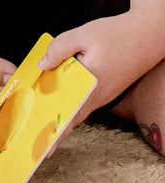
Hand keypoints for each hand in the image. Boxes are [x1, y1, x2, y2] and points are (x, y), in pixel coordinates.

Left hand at [39, 13, 151, 151]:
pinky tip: (56, 100)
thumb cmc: (117, 34)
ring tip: (39, 126)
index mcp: (91, 86)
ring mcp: (103, 93)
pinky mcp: (105, 87)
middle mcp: (98, 96)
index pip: (69, 116)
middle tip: (33, 145)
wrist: (148, 33)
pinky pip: (83, 100)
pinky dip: (69, 104)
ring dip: (60, 118)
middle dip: (53, 132)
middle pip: (71, 118)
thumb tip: (42, 66)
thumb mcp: (82, 35)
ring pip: (77, 110)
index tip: (41, 149)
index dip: (54, 133)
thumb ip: (58, 50)